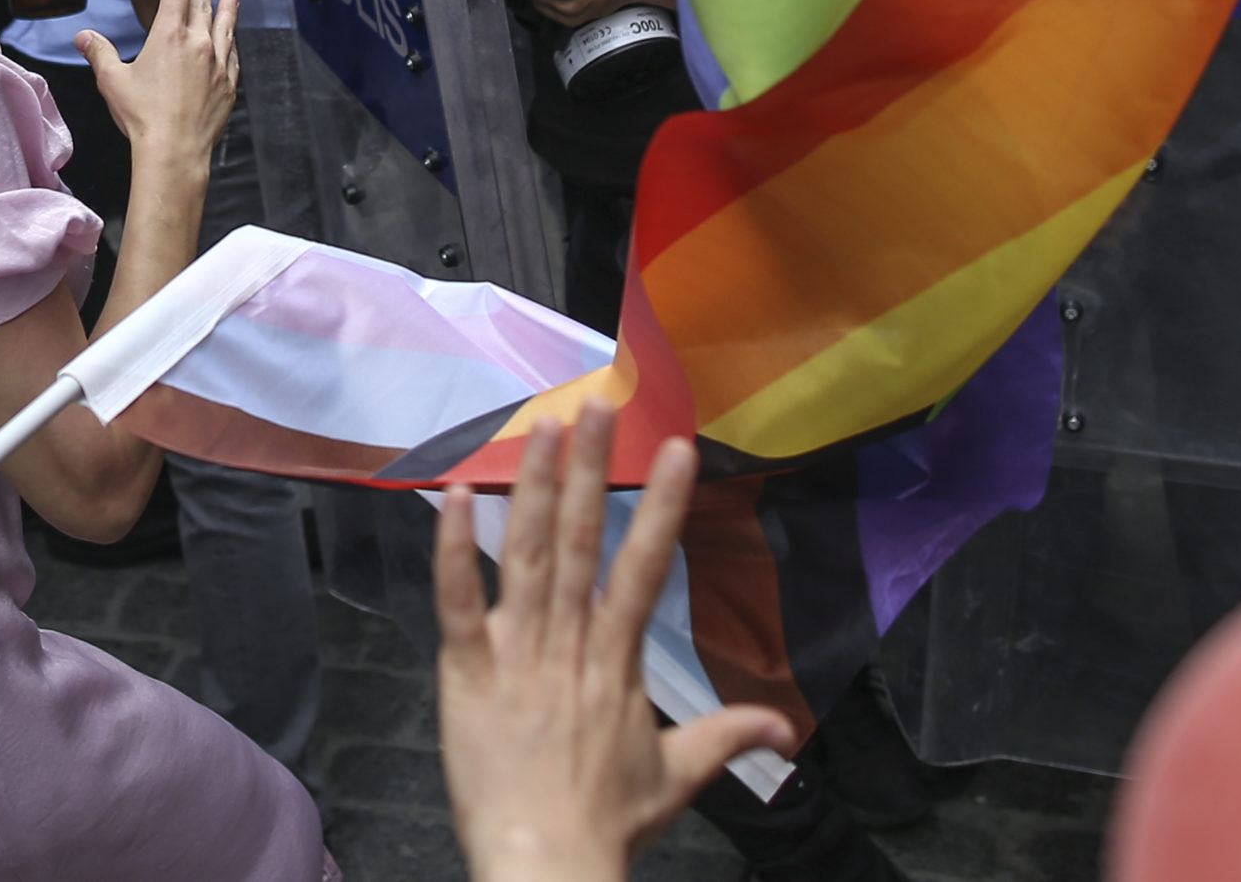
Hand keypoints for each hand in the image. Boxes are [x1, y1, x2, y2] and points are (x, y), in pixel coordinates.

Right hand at [77, 0, 237, 171]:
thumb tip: (82, 36)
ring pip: (225, 26)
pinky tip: (232, 41)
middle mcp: (198, 42)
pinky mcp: (229, 84)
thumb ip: (99, 53)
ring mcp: (218, 63)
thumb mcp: (112, 81)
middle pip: (202, 4)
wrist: (175, 150)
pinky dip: (232, 42)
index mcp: (168, 35)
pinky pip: (233, 55)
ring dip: (226, 7)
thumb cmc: (140, 116)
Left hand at [437, 405, 794, 881]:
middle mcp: (571, 645)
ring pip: (530, 557)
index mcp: (617, 661)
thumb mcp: (674, 778)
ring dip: (538, 488)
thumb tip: (784, 726)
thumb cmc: (605, 825)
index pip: (646, 569)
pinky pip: (459, 603)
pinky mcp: (468, 673)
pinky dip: (456, 551)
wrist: (549, 866)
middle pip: (586, 543)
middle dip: (595, 470)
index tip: (677, 448)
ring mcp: (518, 655)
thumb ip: (724, 737)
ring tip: (544, 427)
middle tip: (601, 405)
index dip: (664, 506)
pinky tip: (457, 496)